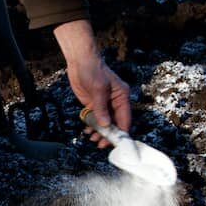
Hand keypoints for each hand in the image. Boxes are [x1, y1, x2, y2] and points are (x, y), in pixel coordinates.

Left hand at [53, 19, 131, 147]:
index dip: (121, 132)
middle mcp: (115, 102)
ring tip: (93, 139)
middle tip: (101, 144)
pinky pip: (96, 119)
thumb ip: (101, 108)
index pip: (125, 119)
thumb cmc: (93, 70)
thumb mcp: (98, 89)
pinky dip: (93, 126)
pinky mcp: (94, 104)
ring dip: (100, 132)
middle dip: (109, 134)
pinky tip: (88, 131)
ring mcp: (104, 104)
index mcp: (122, 97)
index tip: (115, 142)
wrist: (80, 61)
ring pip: (105, 123)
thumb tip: (105, 124)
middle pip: (115, 123)